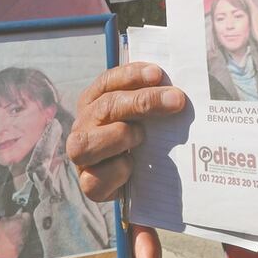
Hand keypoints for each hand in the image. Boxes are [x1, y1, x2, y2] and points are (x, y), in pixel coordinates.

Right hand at [0, 214, 31, 257]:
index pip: (27, 218)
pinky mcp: (15, 255)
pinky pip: (19, 248)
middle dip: (22, 226)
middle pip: (26, 228)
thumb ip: (14, 217)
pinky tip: (8, 242)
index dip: (23, 216)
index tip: (22, 216)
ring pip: (24, 238)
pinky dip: (15, 245)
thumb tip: (20, 215)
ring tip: (9, 235)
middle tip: (14, 226)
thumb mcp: (2, 220)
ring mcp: (18, 247)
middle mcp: (20, 237)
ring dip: (19, 236)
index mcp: (17, 226)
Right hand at [67, 63, 186, 200]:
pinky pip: (96, 177)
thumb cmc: (139, 138)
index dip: (131, 75)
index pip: (107, 81)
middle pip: (107, 107)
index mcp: (94, 102)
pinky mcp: (88, 183)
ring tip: (141, 136)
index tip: (158, 74)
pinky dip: (118, 170)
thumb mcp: (143, 115)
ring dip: (122, 136)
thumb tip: (175, 92)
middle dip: (143, 101)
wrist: (132, 179)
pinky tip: (133, 166)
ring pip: (89, 142)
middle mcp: (83, 125)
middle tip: (176, 100)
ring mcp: (81, 155)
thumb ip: (151, 100)